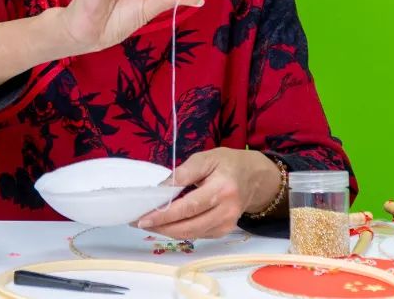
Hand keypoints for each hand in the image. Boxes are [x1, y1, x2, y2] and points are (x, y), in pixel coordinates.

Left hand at [134, 148, 280, 238]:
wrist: (254, 177)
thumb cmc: (228, 164)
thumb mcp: (206, 158)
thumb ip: (183, 173)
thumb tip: (160, 189)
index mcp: (222, 189)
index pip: (188, 207)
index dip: (164, 215)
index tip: (143, 217)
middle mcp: (227, 210)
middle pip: (188, 226)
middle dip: (161, 227)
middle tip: (138, 222)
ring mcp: (227, 224)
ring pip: (191, 234)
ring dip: (167, 231)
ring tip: (148, 223)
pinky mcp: (225, 231)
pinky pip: (197, 235)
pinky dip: (180, 231)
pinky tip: (166, 224)